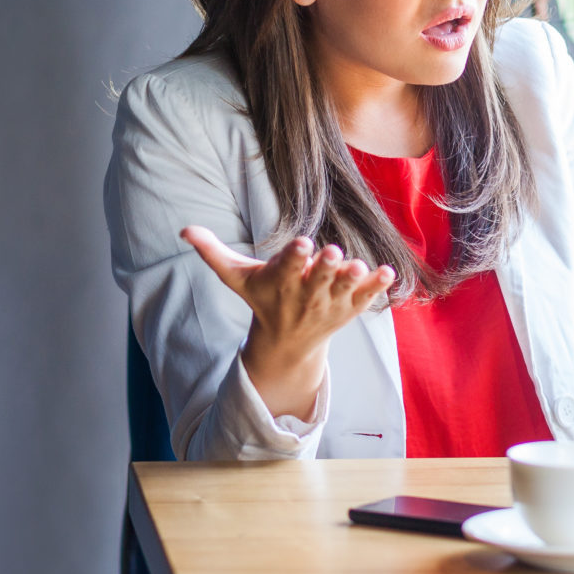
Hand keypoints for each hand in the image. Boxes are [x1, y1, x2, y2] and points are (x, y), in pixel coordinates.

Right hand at [180, 225, 395, 418]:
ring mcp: (331, 302)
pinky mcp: (351, 307)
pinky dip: (378, 286)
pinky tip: (389, 272)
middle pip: (318, 279)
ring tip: (359, 266)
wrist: (287, 342)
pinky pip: (367, 296)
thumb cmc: (262, 298)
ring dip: (353, 279)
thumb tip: (184, 230)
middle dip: (325, 266)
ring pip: (344, 289)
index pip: (288, 267)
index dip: (295, 256)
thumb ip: (213, 253)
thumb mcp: (237, 277)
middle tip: (333, 252)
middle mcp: (308, 293)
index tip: (302, 242)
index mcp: (281, 282)